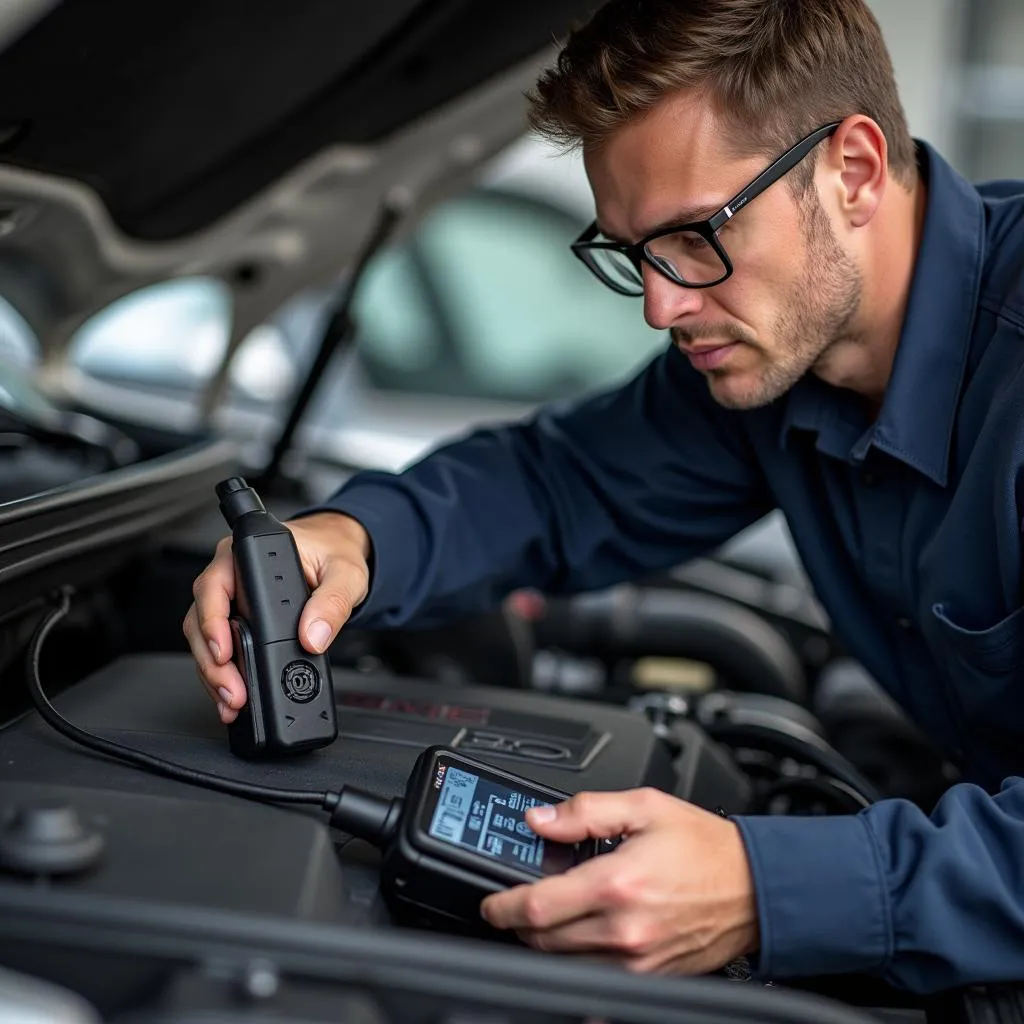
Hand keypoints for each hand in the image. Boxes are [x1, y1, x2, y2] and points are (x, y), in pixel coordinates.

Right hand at [182, 511, 370, 721]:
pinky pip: (218, 648)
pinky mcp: (237, 619)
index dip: (212, 622)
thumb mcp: (345, 574)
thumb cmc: (335, 552)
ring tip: (232, 701)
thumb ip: (333, 602)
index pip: (215, 586)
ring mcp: (231, 598)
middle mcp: (232, 573)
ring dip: (213, 674)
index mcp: (250, 553)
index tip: (224, 652)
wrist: (337, 551)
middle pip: (202, 619)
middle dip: (212, 661)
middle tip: (233, 691)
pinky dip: (222, 674)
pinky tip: (232, 694)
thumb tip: (313, 635)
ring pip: (204, 639)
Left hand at [480, 788, 758, 974]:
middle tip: (518, 903)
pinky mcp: (650, 980)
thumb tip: (540, 819)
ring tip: (549, 917)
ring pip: (565, 964)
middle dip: (521, 923)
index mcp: (616, 884)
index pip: (537, 906)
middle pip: (543, 940)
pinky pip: (596, 983)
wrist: (756, 887)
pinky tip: (579, 944)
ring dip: (546, 944)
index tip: (492, 902)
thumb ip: (586, 810)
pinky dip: (577, 966)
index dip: (503, 905)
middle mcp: (624, 930)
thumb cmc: (706, 847)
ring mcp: (638, 962)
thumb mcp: (645, 807)